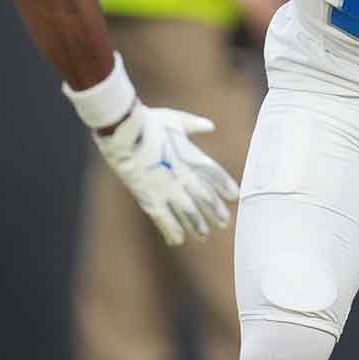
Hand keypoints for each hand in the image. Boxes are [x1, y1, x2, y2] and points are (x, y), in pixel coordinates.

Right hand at [92, 103, 239, 244]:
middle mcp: (183, 175)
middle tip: (224, 223)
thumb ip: (194, 125)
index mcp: (191, 156)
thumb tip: (210, 125)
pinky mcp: (149, 197)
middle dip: (215, 211)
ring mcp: (167, 188)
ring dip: (197, 224)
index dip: (226, 186)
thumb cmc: (148, 121)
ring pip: (188, 212)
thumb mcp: (175, 119)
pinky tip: (178, 240)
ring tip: (204, 235)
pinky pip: (163, 218)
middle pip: (205, 197)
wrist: (124, 131)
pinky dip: (171, 230)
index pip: (215, 175)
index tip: (235, 196)